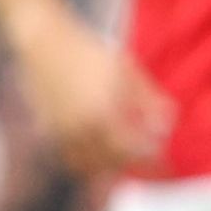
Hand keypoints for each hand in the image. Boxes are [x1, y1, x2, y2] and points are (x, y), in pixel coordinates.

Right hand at [7, 10, 174, 180]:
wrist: (43, 42)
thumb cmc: (88, 51)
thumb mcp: (127, 70)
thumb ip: (149, 100)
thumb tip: (167, 127)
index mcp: (103, 114)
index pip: (133, 151)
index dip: (152, 160)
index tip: (165, 162)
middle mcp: (80, 128)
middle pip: (111, 163)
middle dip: (131, 166)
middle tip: (147, 164)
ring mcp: (60, 131)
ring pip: (86, 165)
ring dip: (107, 168)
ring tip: (122, 160)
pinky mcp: (46, 130)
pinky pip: (68, 157)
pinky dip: (85, 161)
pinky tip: (98, 151)